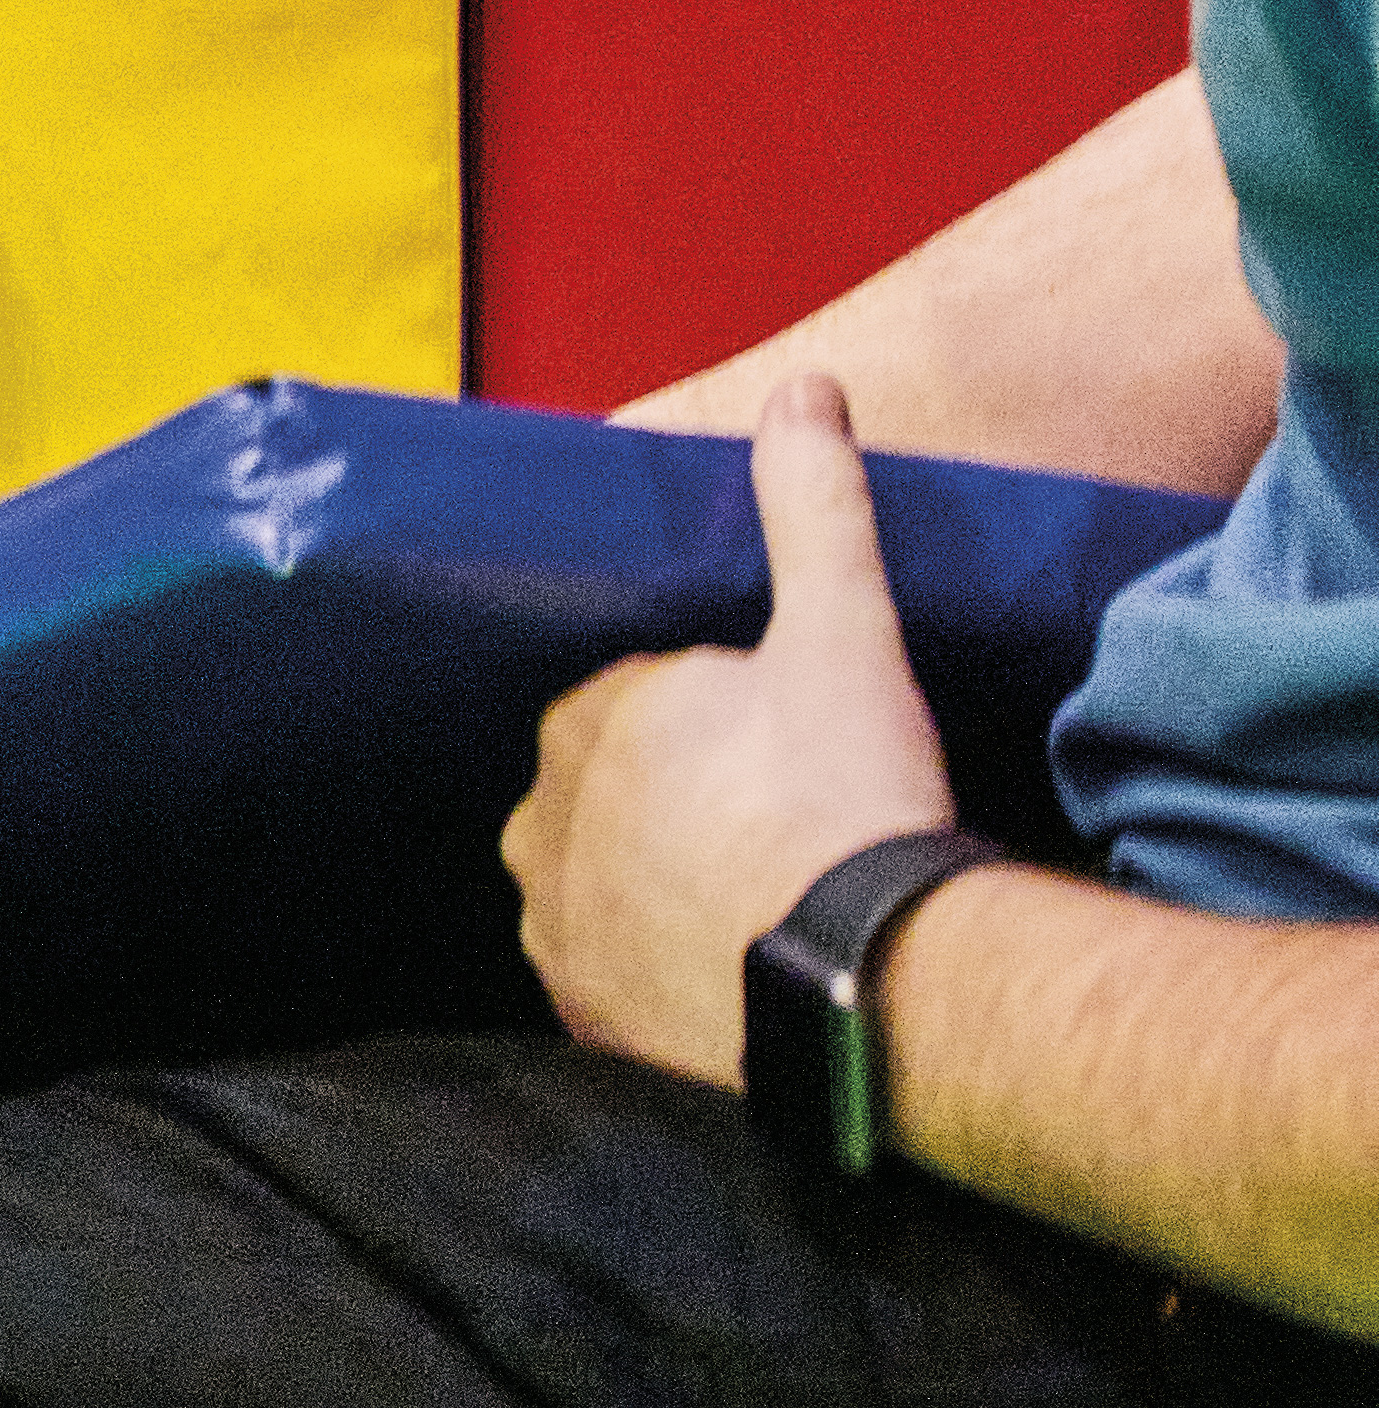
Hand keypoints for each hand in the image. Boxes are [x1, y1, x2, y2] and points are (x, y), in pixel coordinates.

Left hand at [505, 374, 956, 1084]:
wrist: (869, 989)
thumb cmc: (848, 799)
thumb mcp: (843, 630)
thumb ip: (815, 505)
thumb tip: (806, 391)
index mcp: (584, 719)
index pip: (635, 699)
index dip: (715, 719)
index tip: (783, 747)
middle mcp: (538, 823)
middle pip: (611, 791)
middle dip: (680, 798)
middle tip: (785, 820)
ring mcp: (553, 927)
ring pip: (605, 879)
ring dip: (663, 881)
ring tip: (765, 895)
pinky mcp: (584, 1016)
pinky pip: (610, 973)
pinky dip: (658, 965)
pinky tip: (731, 962)